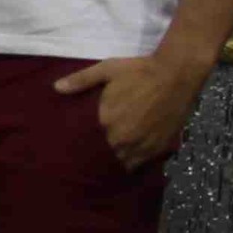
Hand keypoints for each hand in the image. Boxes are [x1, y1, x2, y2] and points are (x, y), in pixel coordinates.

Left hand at [56, 49, 210, 170]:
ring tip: (112, 158)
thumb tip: (56, 88)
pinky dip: (136, 161)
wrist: (177, 74)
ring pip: (124, 162)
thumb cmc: (139, 71)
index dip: (84, 146)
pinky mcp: (160, 147)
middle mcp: (123, 138)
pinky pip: (143, 163)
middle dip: (100, 155)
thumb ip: (81, 81)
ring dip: (118, 160)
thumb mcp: (107, 70)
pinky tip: (131, 156)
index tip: (78, 148)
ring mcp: (143, 145)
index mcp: (106, 122)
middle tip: (95, 154)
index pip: (88, 144)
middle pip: (105, 156)